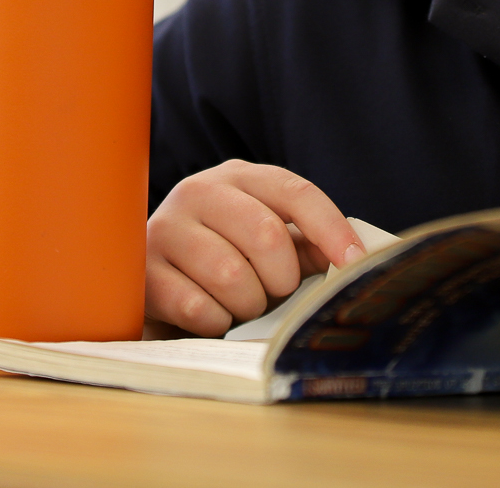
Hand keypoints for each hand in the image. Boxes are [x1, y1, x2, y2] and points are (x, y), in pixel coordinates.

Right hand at [146, 160, 363, 335]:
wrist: (156, 287)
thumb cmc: (226, 263)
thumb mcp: (268, 245)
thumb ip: (310, 244)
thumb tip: (356, 257)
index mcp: (237, 177)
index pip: (295, 192)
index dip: (332, 229)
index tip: (355, 263)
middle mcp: (197, 191)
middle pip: (266, 235)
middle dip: (281, 278)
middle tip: (273, 291)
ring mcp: (164, 229)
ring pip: (232, 276)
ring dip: (247, 304)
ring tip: (237, 304)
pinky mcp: (142, 273)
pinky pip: (199, 308)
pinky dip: (216, 322)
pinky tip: (209, 315)